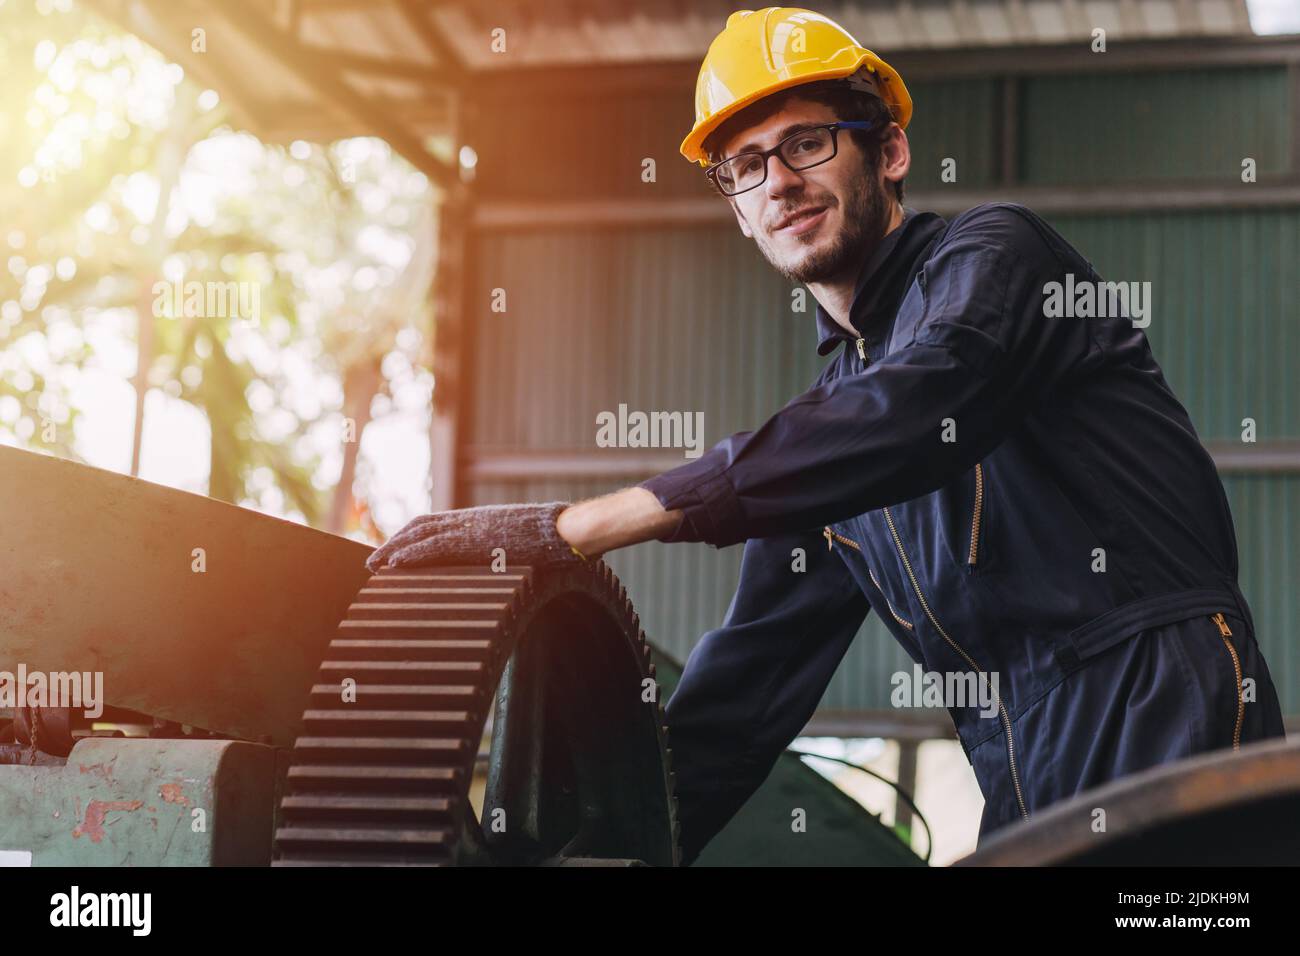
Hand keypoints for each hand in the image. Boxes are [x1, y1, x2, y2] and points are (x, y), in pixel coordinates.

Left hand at [365, 501, 587, 572]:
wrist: (566, 530)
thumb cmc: (553, 538)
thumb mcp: (522, 541)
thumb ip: (506, 547)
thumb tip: (506, 561)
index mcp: (479, 520)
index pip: (434, 523)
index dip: (411, 535)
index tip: (394, 549)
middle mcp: (470, 520)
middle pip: (420, 526)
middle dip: (394, 543)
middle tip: (374, 561)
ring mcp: (471, 529)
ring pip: (420, 535)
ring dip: (393, 550)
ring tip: (374, 565)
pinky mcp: (475, 542)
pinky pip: (434, 547)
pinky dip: (410, 555)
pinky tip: (394, 566)